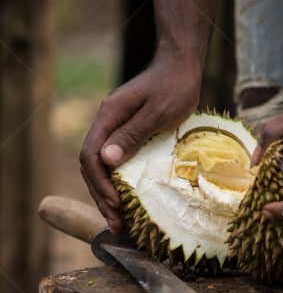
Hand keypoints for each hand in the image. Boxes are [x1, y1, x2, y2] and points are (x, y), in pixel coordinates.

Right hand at [79, 54, 201, 233]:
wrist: (182, 66)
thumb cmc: (174, 86)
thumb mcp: (158, 112)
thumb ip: (133, 134)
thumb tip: (107, 160)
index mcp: (109, 117)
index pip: (91, 156)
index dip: (100, 184)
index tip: (115, 206)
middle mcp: (108, 124)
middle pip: (93, 166)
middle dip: (102, 197)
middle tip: (117, 226)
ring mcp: (117, 129)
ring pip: (104, 167)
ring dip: (109, 195)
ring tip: (121, 222)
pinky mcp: (130, 133)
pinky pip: (118, 163)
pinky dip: (121, 184)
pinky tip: (129, 201)